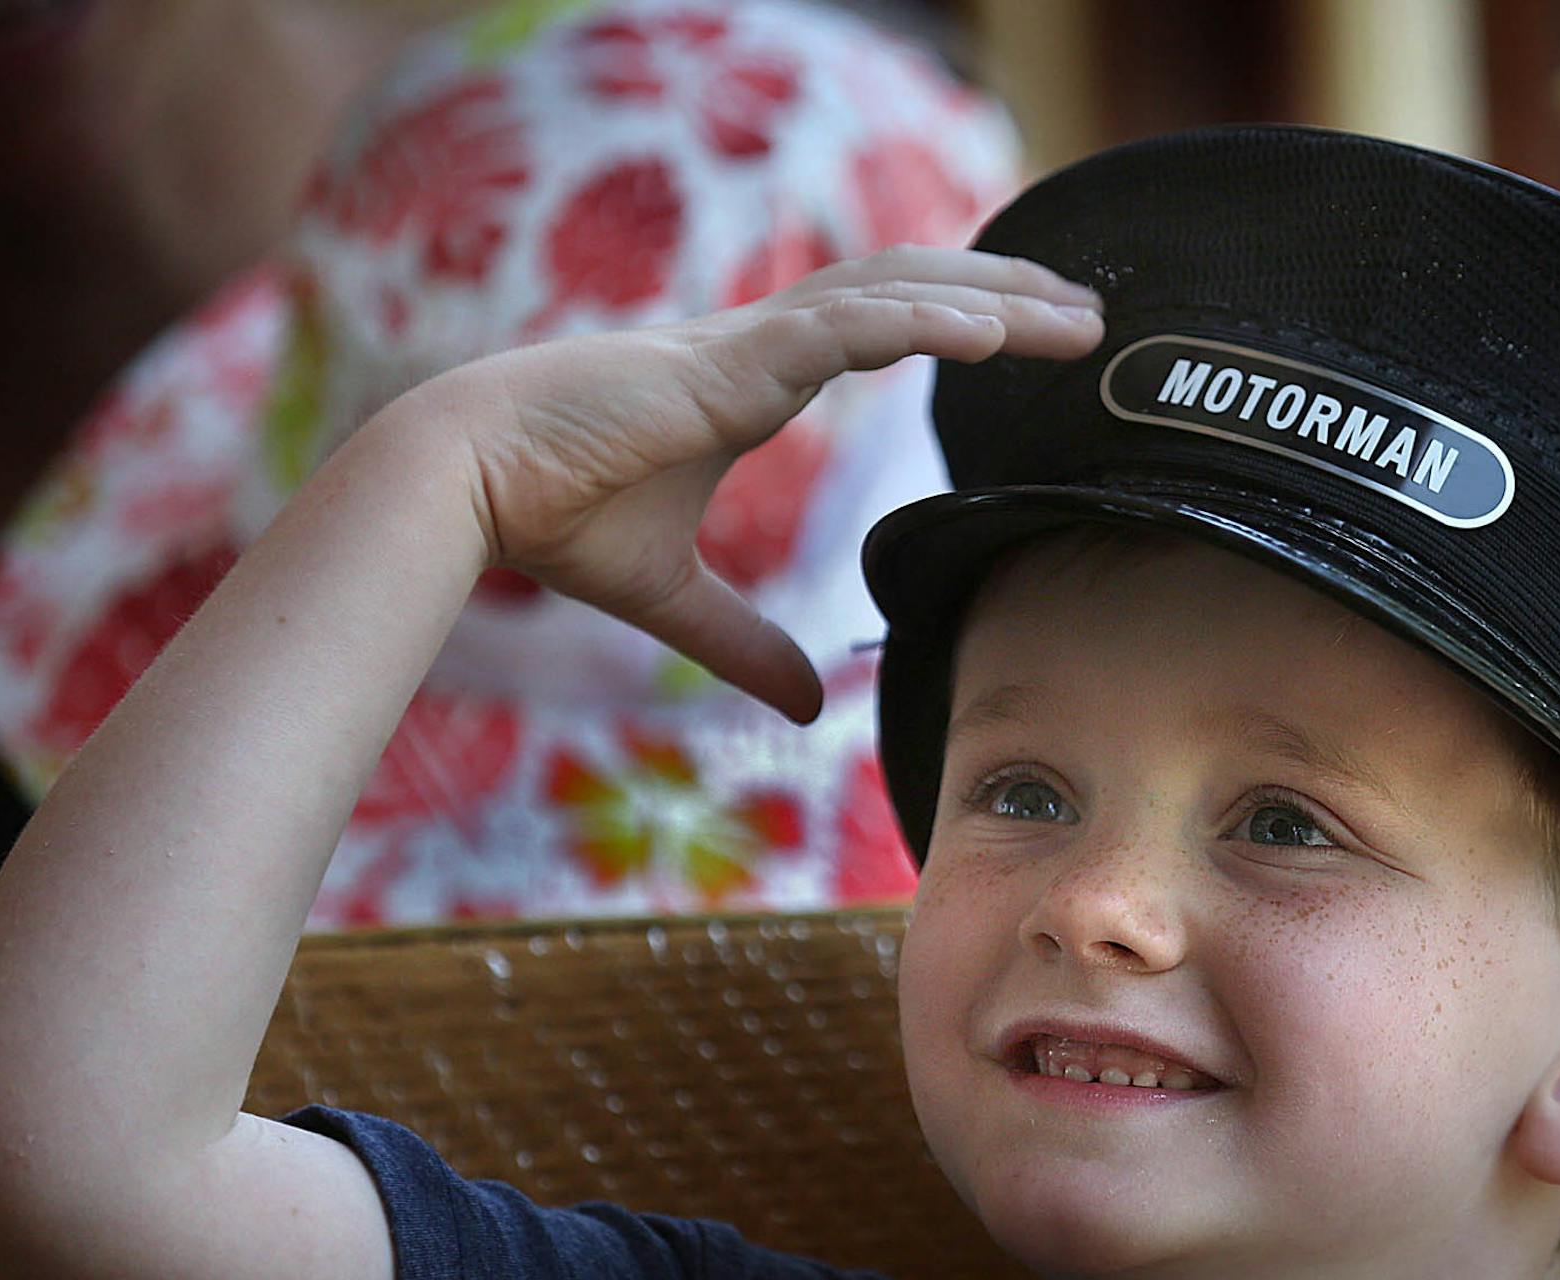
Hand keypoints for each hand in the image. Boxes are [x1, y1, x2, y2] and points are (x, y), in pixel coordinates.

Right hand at [448, 246, 1103, 721]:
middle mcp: (760, 346)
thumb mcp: (675, 599)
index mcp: (752, 379)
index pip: (879, 326)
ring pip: (893, 294)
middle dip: (1002, 296)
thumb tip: (812, 706)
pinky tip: (988, 331)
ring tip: (1074, 319)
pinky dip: (919, 323)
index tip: (1028, 336)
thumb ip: (746, 645)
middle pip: (907, 292)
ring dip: (990, 301)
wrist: (470, 482)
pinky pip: (842, 330)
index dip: (955, 320)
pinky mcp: (725, 364)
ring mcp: (745, 346)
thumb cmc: (554, 518)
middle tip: (1089, 318)